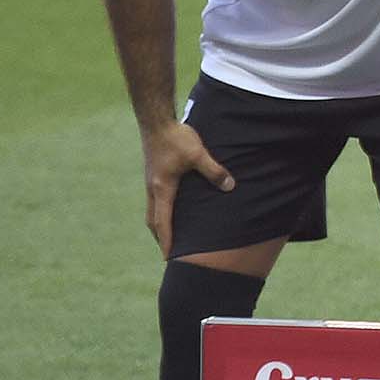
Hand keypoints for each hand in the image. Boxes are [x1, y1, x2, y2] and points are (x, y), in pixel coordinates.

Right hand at [142, 121, 231, 256]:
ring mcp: (151, 181)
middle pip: (153, 221)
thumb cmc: (176, 138)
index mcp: (162, 188)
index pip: (163, 221)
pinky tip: (170, 209)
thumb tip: (229, 187)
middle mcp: (153, 188)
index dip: (166, 240)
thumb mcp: (198, 154)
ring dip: (159, 225)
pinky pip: (154, 199)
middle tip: (169, 253)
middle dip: (161, 238)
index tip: (168, 257)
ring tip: (168, 236)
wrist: (156, 121)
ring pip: (151, 210)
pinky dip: (160, 211)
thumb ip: (214, 171)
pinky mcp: (153, 174)